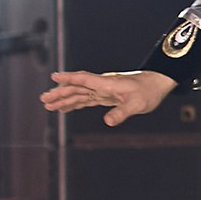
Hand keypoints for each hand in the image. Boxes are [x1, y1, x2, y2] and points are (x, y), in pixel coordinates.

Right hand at [42, 70, 174, 124]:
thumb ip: (122, 113)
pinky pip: (86, 99)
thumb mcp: (137, 104)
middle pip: (76, 88)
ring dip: (64, 99)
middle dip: (60, 93)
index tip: (54, 77)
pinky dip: (74, 103)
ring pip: (79, 94)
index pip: (84, 80)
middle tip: (43, 99)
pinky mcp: (105, 96)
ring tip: (48, 104)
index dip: (69, 78)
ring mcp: (103, 90)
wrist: (157, 84)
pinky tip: (65, 108)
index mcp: (107, 84)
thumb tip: (107, 122)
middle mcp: (102, 85)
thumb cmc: (148, 92)